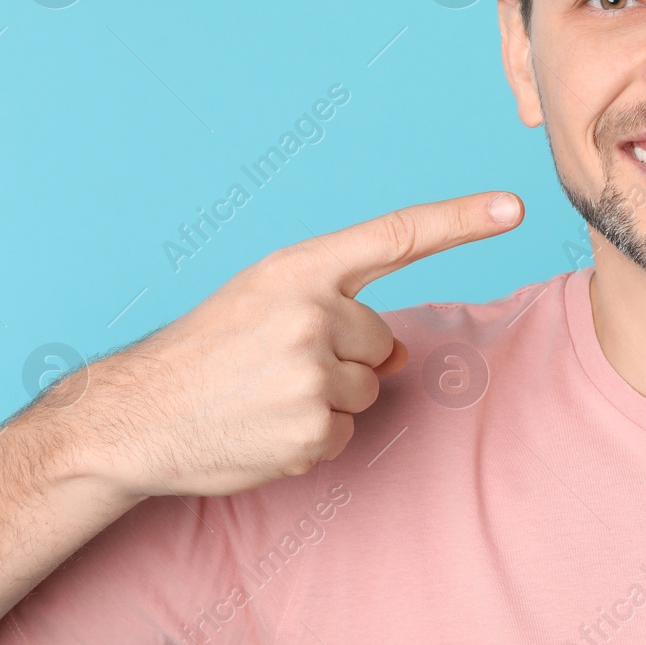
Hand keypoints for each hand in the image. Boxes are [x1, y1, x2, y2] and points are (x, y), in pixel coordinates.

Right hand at [62, 191, 523, 497]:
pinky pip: (347, 433)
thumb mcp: (260, 300)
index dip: (460, 219)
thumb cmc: (202, 352)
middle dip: (345, 358)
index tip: (513, 206)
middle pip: (384, 340)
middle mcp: (311, 314)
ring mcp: (313, 375)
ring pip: (369, 388)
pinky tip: (265, 428)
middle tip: (274, 367)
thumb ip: (334, 304)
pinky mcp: (313, 431)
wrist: (132, 417)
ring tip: (263, 397)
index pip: (395, 236)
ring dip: (329, 399)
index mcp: (297, 269)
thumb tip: (400, 349)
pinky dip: (316, 438)